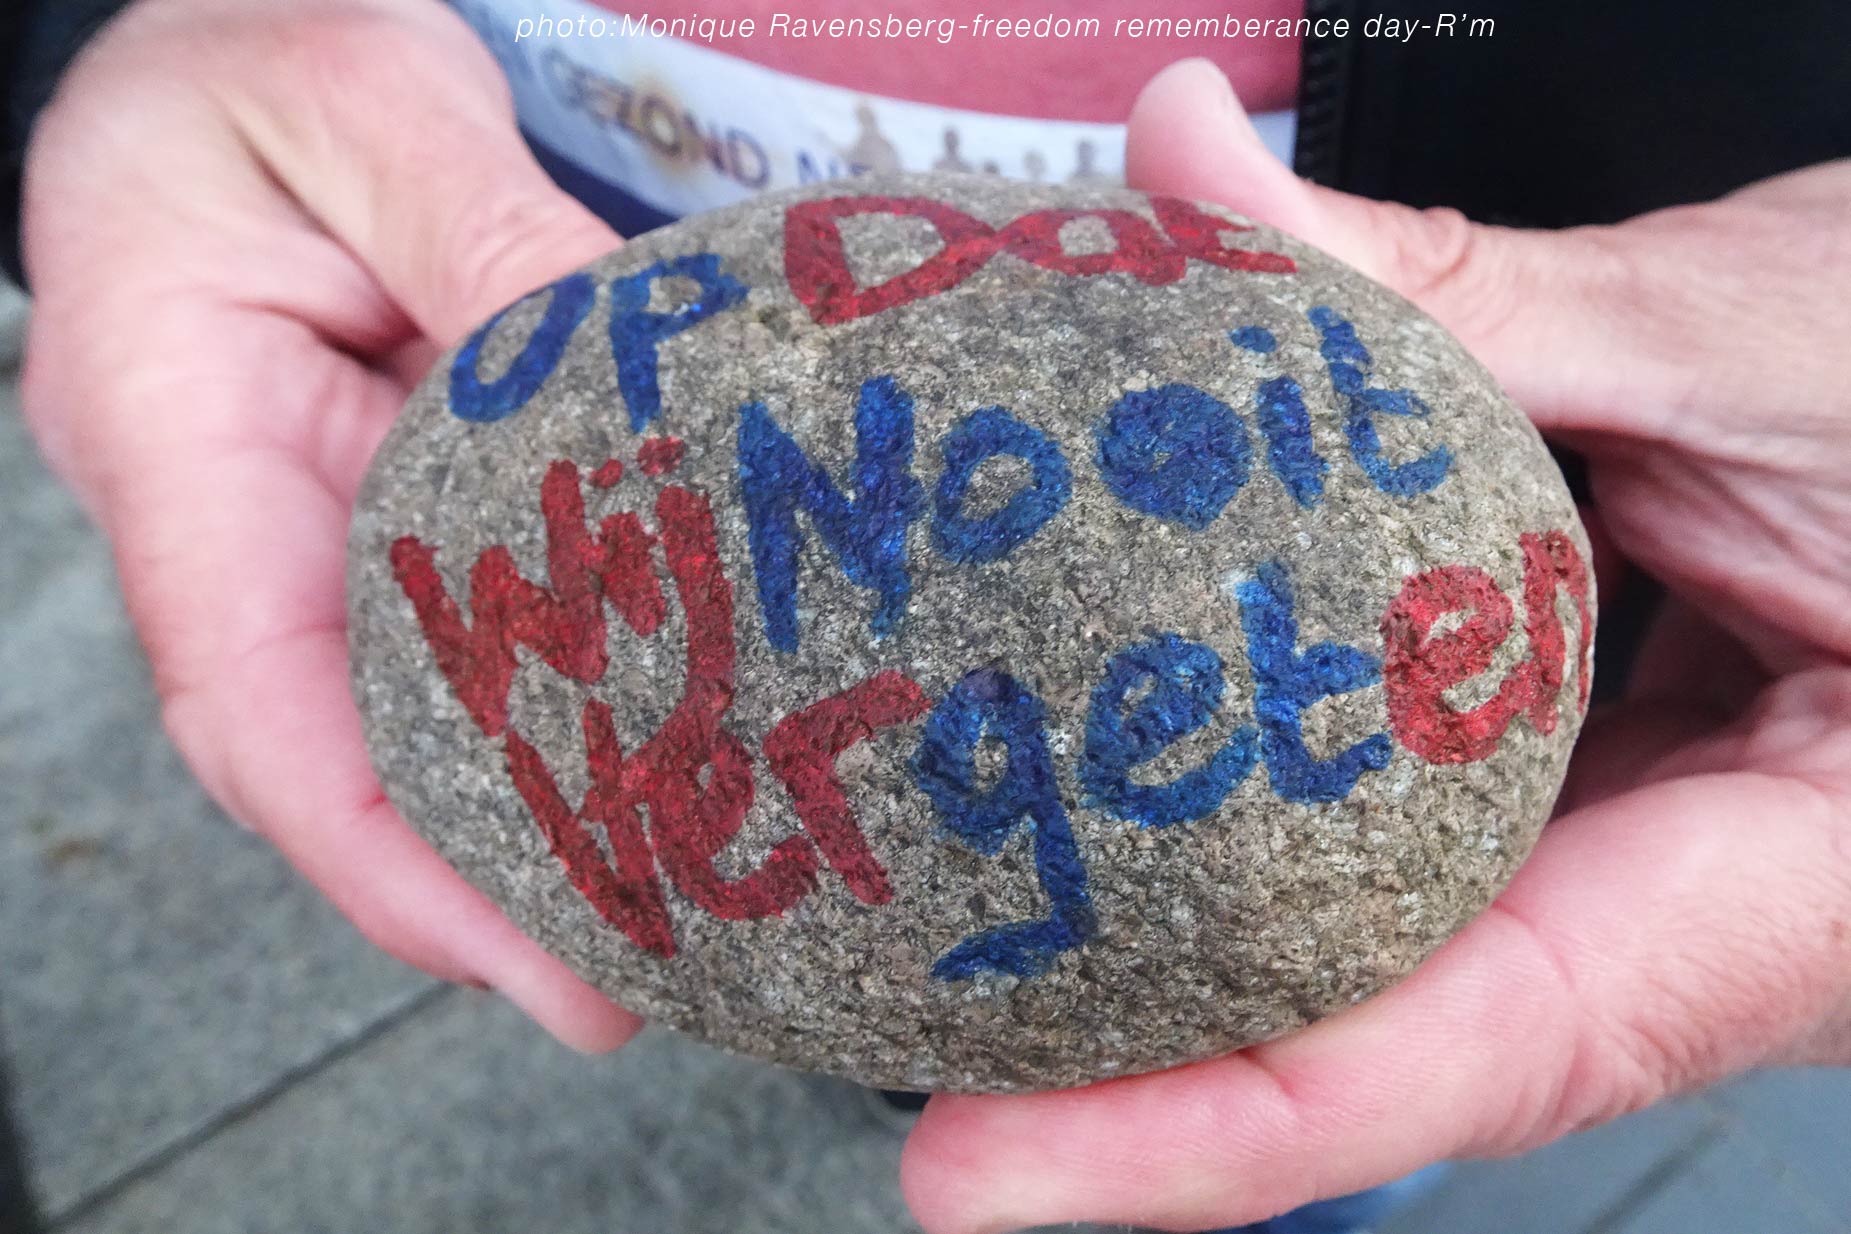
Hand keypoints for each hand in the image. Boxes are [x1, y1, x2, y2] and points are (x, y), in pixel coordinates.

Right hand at [20, 0, 634, 1047]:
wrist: (247, 36)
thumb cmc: (260, 54)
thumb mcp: (362, 101)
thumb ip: (481, 233)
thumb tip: (617, 375)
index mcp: (183, 442)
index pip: (263, 706)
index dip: (386, 857)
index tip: (525, 960)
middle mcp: (248, 524)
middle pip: (348, 762)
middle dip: (482, 893)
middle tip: (646, 981)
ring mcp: (328, 530)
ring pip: (414, 725)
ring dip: (530, 832)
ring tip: (675, 919)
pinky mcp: (410, 512)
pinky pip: (473, 645)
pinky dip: (556, 722)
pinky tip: (659, 766)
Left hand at [901, 59, 1850, 1233]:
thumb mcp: (1746, 344)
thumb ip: (1458, 291)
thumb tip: (1181, 168)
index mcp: (1796, 889)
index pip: (1473, 1049)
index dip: (1208, 1134)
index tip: (975, 1177)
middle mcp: (1698, 922)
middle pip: (1382, 1033)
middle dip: (1140, 1062)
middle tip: (909, 1029)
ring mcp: (1638, 868)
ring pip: (1388, 947)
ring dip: (1186, 941)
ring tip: (974, 928)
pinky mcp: (1597, 802)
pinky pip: (1411, 837)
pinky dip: (1269, 808)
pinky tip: (1134, 773)